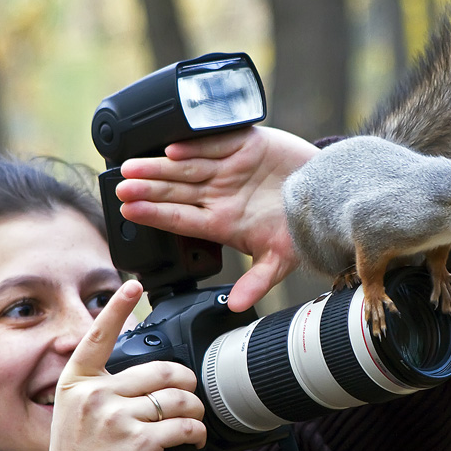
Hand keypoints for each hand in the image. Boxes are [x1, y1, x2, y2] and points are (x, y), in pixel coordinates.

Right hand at [49, 280, 205, 450]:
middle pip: (160, 369)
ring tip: (193, 418)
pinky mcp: (138, 440)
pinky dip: (197, 432)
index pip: (97, 337)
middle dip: (186, 381)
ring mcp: (115, 417)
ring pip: (178, 397)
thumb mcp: (74, 413)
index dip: (116, 307)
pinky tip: (194, 437)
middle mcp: (94, 395)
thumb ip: (100, 386)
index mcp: (76, 382)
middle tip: (190, 392)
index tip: (133, 284)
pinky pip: (184, 425)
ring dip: (195, 409)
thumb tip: (141, 368)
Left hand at [116, 126, 319, 311]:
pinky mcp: (244, 143)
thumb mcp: (281, 259)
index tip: (128, 212)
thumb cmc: (301, 227)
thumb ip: (257, 281)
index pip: (180, 219)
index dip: (154, 215)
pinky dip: (196, 145)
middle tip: (121, 187)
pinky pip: (215, 143)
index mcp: (221, 222)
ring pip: (187, 166)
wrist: (329, 191)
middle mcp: (219, 194)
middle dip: (148, 189)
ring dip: (159, 167)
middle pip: (176, 191)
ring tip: (132, 167)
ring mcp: (228, 168)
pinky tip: (173, 149)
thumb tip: (235, 306)